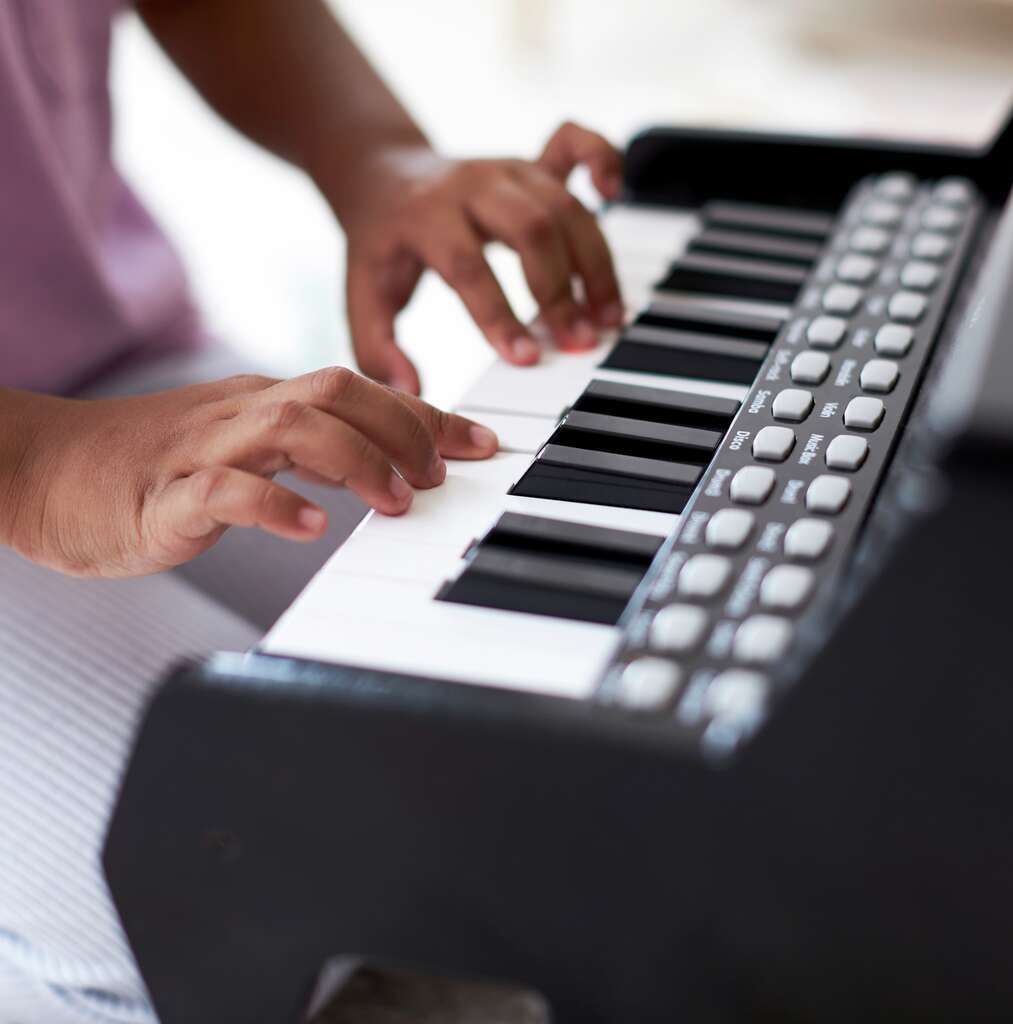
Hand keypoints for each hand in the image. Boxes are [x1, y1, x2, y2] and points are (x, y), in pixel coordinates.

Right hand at [5, 368, 497, 577]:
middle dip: (404, 429)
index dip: (427, 415)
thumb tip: (379, 467)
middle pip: (337, 390)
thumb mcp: (243, 452)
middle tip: (441, 477)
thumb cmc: (148, 467)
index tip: (483, 444)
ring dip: (356, 461)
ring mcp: (201, 448)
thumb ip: (307, 454)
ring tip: (396, 502)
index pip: (361, 391)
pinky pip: (224, 490)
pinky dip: (274, 504)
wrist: (40, 469)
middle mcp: (241, 412)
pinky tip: (312, 527)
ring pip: (291, 426)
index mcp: (264, 401)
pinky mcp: (161, 494)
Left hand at [341, 121, 624, 393]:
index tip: (527, 359)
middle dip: (560, 290)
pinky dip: (604, 160)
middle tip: (581, 342)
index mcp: (425, 216)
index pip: (468, 266)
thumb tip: (411, 392)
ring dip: (593, 262)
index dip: (499, 314)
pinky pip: (575, 144)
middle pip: (531, 228)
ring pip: (563, 204)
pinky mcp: (532, 161)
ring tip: (608, 315)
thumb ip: (378, 348)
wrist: (382, 175)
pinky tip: (615, 197)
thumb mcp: (364, 295)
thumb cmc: (381, 245)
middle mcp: (471, 185)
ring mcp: (507, 167)